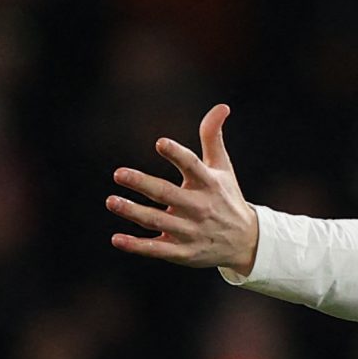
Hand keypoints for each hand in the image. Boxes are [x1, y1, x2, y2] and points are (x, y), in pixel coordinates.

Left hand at [107, 104, 259, 273]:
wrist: (246, 242)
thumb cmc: (227, 197)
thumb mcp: (223, 168)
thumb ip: (213, 137)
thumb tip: (221, 106)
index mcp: (209, 184)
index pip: (192, 166)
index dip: (176, 154)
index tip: (159, 142)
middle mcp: (199, 207)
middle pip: (167, 194)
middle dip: (142, 183)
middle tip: (118, 173)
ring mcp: (190, 231)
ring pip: (157, 221)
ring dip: (133, 212)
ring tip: (111, 201)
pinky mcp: (182, 252)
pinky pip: (157, 249)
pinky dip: (137, 246)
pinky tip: (117, 239)